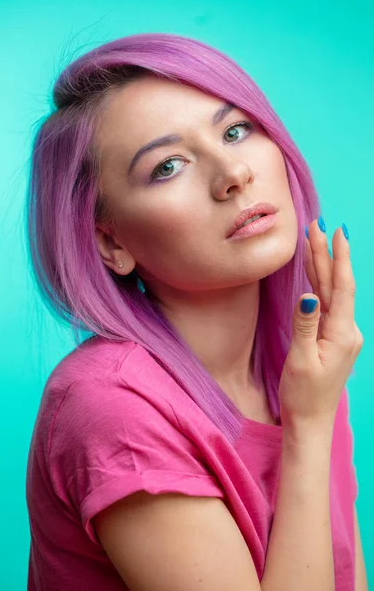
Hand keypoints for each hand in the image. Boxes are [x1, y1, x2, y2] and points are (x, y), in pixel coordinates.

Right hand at [278, 219, 363, 428]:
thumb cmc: (303, 394)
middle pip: (336, 286)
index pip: (342, 287)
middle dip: (327, 256)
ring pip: (331, 294)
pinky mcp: (332, 340)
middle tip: (319, 227)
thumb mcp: (301, 359)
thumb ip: (305, 325)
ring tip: (315, 242)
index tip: (337, 232)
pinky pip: (328, 306)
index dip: (339, 258)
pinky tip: (316, 275)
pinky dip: (321, 286)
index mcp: (342, 334)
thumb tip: (309, 294)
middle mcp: (346, 331)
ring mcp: (341, 335)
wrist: (311, 421)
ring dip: (323, 268)